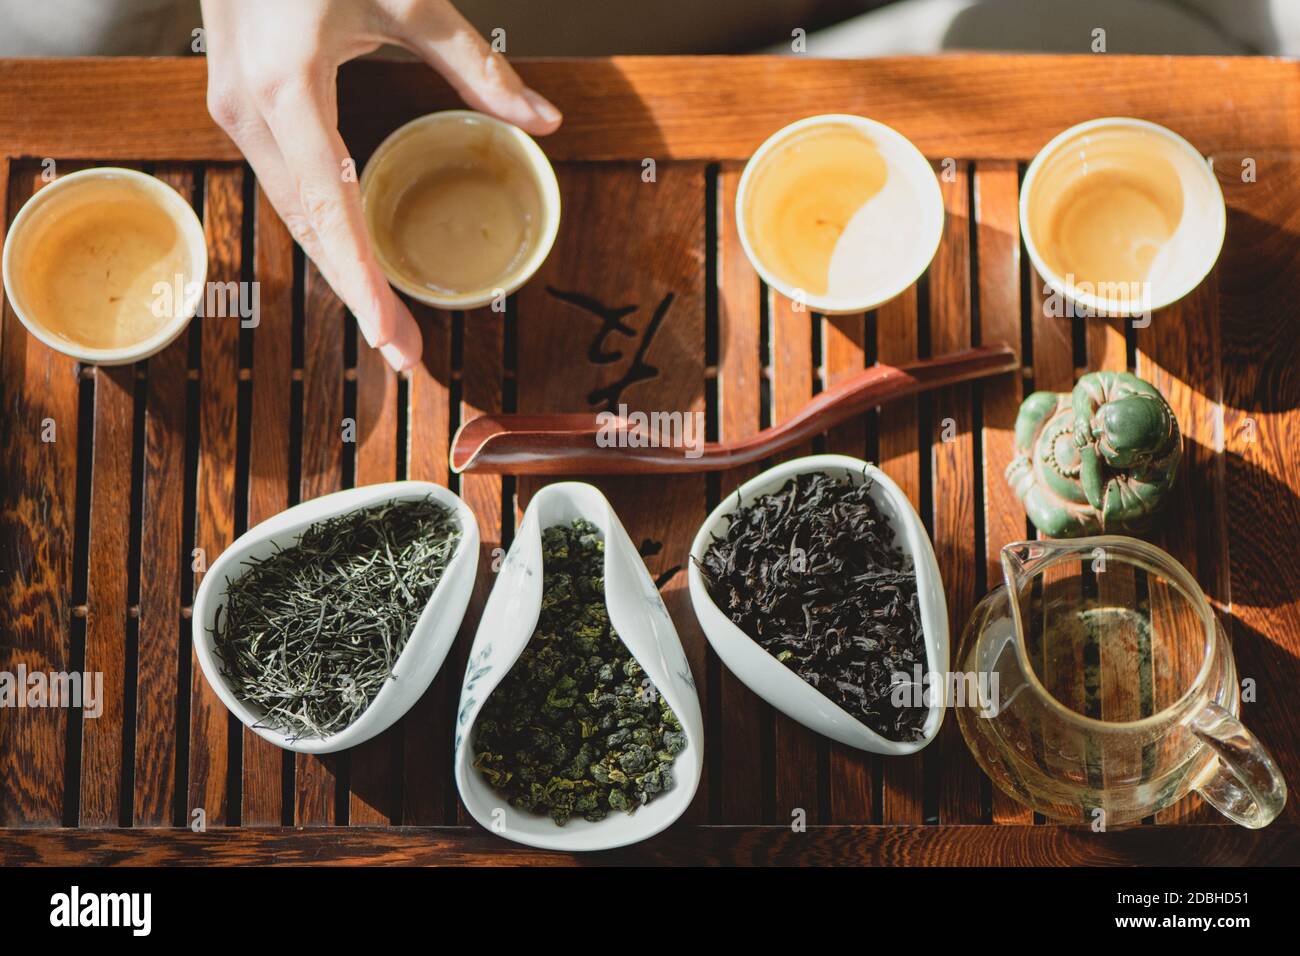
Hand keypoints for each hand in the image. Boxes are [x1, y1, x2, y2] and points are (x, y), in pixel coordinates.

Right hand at [200, 0, 561, 370]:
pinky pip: (284, 184)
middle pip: (309, 228)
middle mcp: (249, 108)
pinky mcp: (236, 102)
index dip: (361, 281)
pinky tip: (355, 262)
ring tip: (388, 323)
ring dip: (340, 270)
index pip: (329, 209)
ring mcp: (233, 107)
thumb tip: (544, 119)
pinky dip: (323, 230)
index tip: (389, 336)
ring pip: (293, 213)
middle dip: (358, 296)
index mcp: (289, 86)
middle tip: (405, 353)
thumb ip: (477, 64)